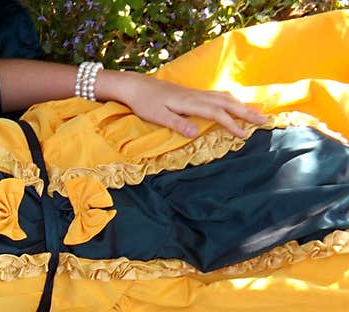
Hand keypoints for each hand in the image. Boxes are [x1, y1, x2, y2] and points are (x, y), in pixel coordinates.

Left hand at [98, 70, 267, 137]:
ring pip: (225, 97)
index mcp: (191, 103)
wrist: (136, 86)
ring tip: (256, 113)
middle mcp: (197, 96)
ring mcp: (196, 93)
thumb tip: (195, 133)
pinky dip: (231, 100)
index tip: (244, 135)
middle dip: (246, 112)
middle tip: (264, 121)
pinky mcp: (193, 94)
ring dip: (241, 105)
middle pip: (228, 103)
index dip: (232, 125)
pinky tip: (234, 104)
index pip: (217, 114)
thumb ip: (177, 123)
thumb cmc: (145, 103)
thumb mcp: (158, 116)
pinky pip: (218, 96)